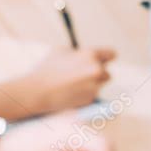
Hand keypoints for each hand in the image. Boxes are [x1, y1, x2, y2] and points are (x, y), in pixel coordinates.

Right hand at [0, 47, 115, 119]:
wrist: (39, 91)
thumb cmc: (48, 68)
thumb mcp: (61, 51)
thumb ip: (77, 52)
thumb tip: (85, 55)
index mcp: (90, 54)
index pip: (111, 54)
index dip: (107, 57)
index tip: (105, 61)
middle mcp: (96, 70)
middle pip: (106, 73)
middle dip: (97, 74)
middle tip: (83, 76)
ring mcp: (94, 86)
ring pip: (99, 85)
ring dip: (92, 85)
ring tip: (74, 84)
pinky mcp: (90, 99)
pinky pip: (92, 96)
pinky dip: (85, 95)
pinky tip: (71, 93)